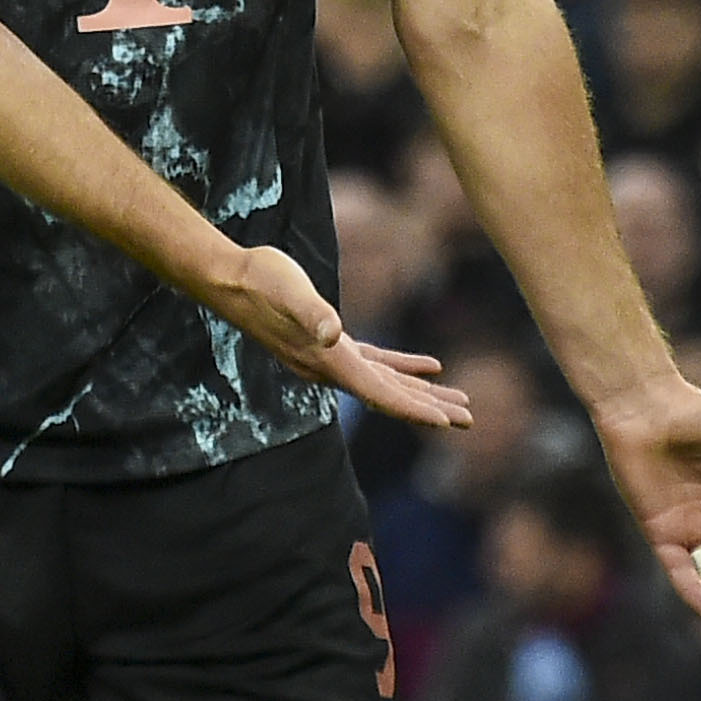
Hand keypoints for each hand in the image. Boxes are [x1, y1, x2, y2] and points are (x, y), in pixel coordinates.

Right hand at [213, 245, 472, 429]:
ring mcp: (329, 358)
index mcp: (330, 360)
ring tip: (459, 404)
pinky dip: (403, 368)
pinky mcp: (329, 342)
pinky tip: (430, 366)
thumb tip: (331, 333)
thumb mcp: (290, 290)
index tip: (448, 423)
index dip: (415, 409)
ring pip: (386, 384)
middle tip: (470, 421)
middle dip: (430, 410)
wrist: (230, 278)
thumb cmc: (261, 280)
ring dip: (422, 394)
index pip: (380, 394)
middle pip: (390, 398)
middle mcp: (331, 368)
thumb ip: (311, 313)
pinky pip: (376, 363)